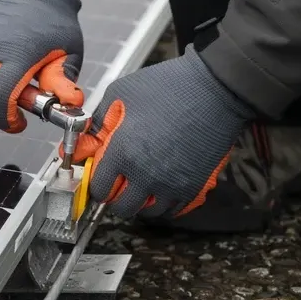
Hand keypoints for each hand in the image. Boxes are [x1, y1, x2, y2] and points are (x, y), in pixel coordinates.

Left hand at [68, 45, 255, 218]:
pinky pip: (173, 210)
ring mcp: (172, 184)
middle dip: (116, 196)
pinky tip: (162, 185)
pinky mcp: (194, 186)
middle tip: (119, 181)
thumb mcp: (120, 94)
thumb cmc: (168, 86)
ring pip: (148, 212)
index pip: (99, 188)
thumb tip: (86, 143)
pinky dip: (164, 202)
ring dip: (141, 201)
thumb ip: (98, 122)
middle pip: (121, 208)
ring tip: (142, 182)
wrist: (214, 88)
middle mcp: (146, 175)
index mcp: (123, 152)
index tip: (101, 175)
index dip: (97, 183)